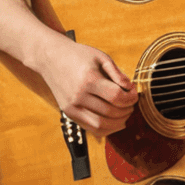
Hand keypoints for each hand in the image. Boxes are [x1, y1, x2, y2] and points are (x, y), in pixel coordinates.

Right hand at [0, 0, 138, 136]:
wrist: (50, 58)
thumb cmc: (78, 55)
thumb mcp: (101, 57)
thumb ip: (118, 74)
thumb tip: (131, 89)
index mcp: (88, 79)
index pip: (116, 96)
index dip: (131, 98)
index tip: (134, 94)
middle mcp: (78, 96)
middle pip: (111, 112)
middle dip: (127, 110)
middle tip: (131, 104)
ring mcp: (71, 107)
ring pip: (101, 125)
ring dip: (118, 123)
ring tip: (125, 114)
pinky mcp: (68, 113)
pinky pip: (91, 128)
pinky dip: (106, 129)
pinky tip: (115, 122)